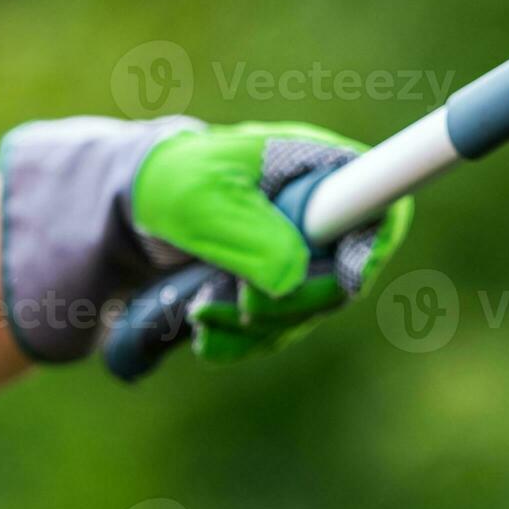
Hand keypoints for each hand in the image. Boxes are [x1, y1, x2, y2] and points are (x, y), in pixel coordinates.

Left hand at [0, 117, 409, 363]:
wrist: (126, 211)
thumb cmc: (166, 184)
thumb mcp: (202, 206)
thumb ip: (253, 239)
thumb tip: (293, 283)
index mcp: (314, 169)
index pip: (382, 204)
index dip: (376, 245)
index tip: (345, 279)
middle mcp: (318, 212)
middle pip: (347, 275)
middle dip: (292, 302)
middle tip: (240, 303)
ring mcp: (300, 251)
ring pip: (309, 311)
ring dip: (256, 326)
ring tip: (201, 312)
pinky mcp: (275, 286)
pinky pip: (278, 329)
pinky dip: (240, 338)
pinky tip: (203, 328)